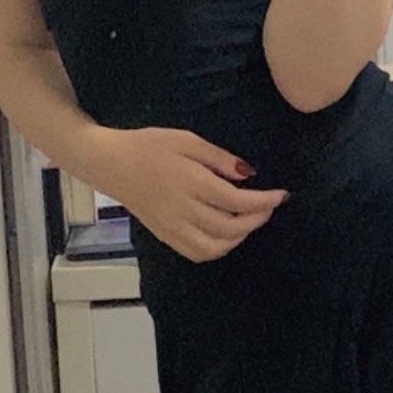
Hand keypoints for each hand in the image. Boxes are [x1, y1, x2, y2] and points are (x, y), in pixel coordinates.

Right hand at [87, 127, 289, 263]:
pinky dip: (219, 249)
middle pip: (230, 227)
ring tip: (250, 220)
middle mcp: (183, 210)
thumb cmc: (149, 146)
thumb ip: (219, 158)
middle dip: (257, 219)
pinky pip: (198, 253)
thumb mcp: (186, 139)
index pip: (237, 201)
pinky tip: (227, 235)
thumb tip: (248, 175)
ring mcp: (173, 228)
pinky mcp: (165, 236)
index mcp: (191, 182)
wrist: (110, 163)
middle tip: (269, 205)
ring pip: (216, 246)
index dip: (264, 201)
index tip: (281, 195)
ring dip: (240, 237)